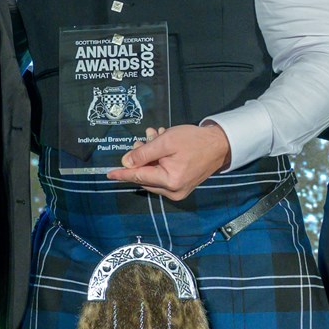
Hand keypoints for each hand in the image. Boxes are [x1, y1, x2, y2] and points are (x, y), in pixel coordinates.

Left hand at [105, 123, 231, 201]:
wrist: (220, 145)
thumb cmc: (195, 141)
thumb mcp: (166, 142)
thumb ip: (144, 153)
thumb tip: (126, 162)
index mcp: (170, 181)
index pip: (139, 177)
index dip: (123, 173)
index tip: (108, 174)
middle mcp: (173, 191)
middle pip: (145, 176)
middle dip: (140, 158)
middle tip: (141, 140)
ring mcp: (178, 191)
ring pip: (153, 175)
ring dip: (150, 157)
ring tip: (154, 137)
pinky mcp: (181, 187)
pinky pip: (163, 176)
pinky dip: (159, 162)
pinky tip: (161, 145)